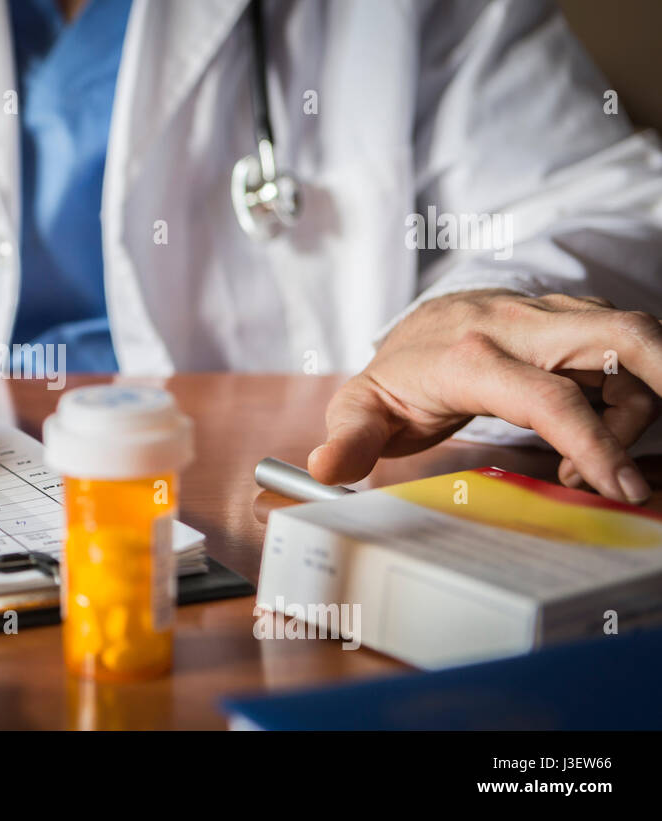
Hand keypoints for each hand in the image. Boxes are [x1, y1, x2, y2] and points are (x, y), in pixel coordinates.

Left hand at [309, 290, 660, 503]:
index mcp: (471, 355)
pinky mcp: (574, 321)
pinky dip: (628, 394)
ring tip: (580, 462)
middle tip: (643, 464)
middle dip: (661, 386)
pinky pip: (624, 351)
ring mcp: (552, 317)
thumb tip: (325, 469)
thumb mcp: (361, 410)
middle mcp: (519, 325)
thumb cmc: (396, 377)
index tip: (617, 489)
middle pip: (623, 336)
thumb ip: (347, 440)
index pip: (550, 398)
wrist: (413, 328)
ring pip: (632, 345)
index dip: (593, 445)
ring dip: (633, 408)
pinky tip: (585, 434)